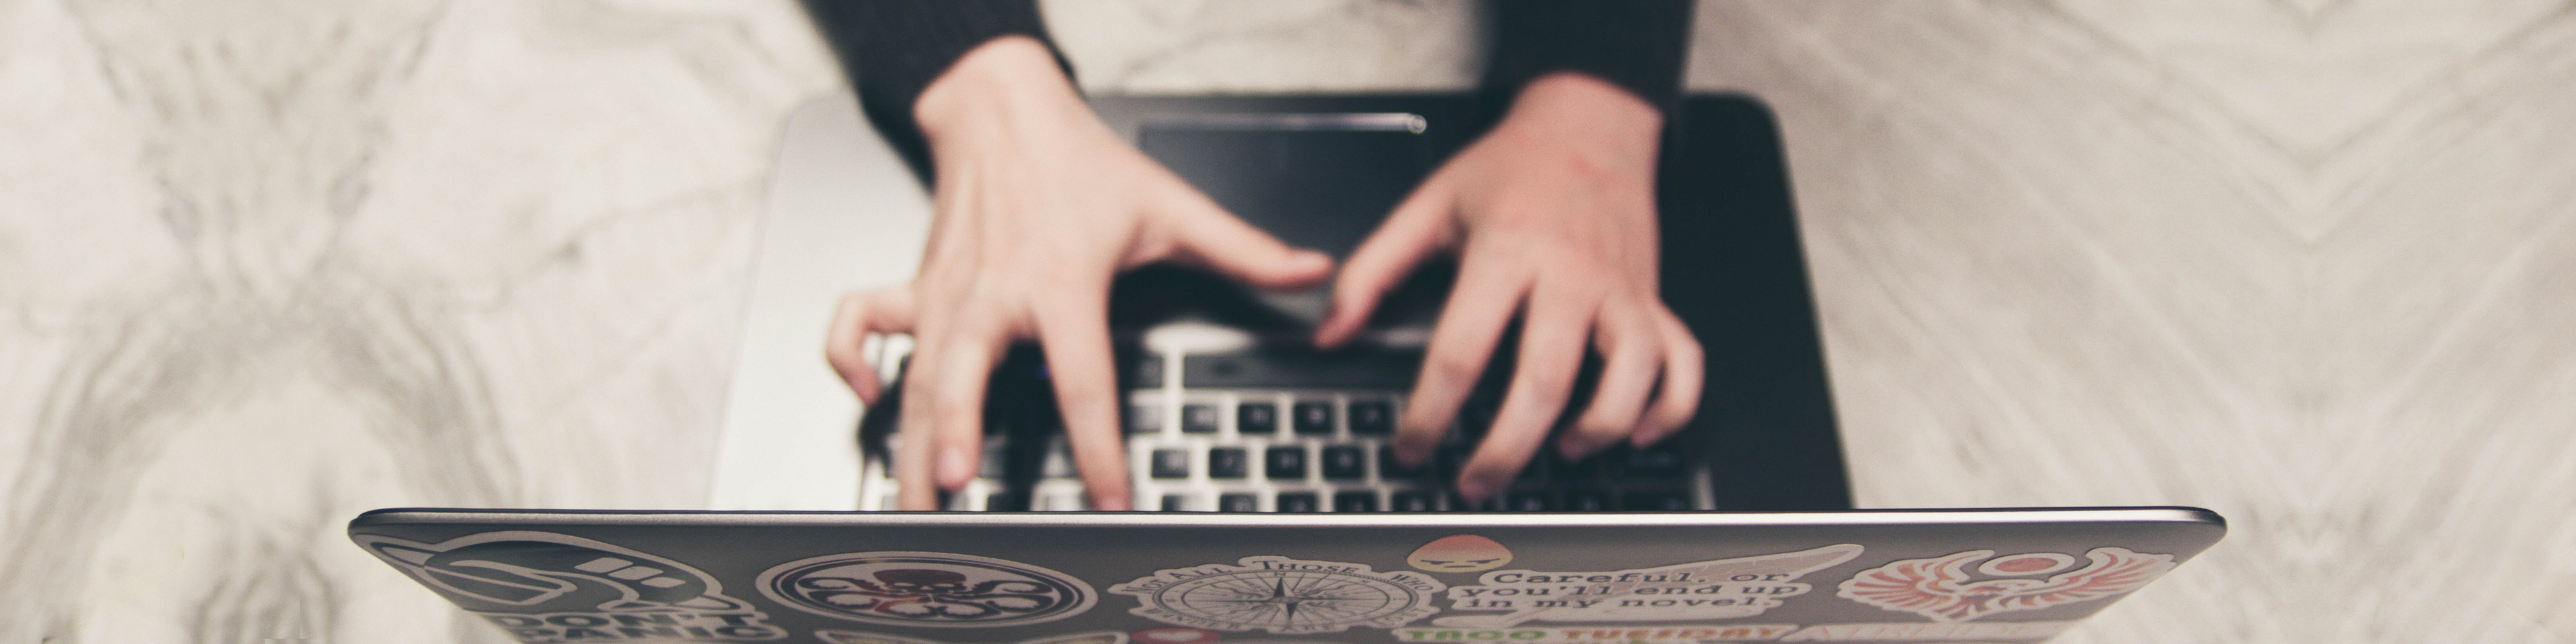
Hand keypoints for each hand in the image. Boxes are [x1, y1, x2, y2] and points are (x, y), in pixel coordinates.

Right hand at [825, 37, 1332, 509]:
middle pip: (966, 371)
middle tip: (952, 484)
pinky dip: (850, 359)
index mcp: (1060, 280)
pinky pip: (860, 325)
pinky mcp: (914, 285)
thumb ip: (1243, 249)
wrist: (1001, 107)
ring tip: (908, 495)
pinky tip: (865, 399)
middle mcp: (994, 291)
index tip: (1108, 494)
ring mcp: (945, 292)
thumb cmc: (1078, 162)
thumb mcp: (1169, 203)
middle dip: (953, 429)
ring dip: (905, 433)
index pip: (1083, 377)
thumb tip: (1310, 274)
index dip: (1097, 442)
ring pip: (913, 370)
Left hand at [1315, 73, 1703, 502]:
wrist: (1589, 122)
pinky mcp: (1655, 298)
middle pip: (1544, 380)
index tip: (1411, 447)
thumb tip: (1329, 332)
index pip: (1462, 351)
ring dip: (1597, 428)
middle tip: (1475, 482)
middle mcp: (1571, 274)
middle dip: (1506, 448)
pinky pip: (1682, 362)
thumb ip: (1372, 271)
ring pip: (1628, 376)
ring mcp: (1622, 289)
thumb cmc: (1510, 168)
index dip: (1429, 414)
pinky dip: (1670, 406)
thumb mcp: (1428, 206)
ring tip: (1561, 454)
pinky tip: (1636, 433)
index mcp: (1507, 250)